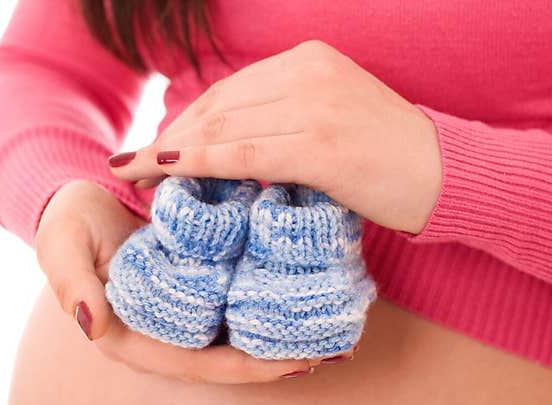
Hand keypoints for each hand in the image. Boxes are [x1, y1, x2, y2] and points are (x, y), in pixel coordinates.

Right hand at [35, 180, 318, 382]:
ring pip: (236, 335)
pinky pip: (236, 303)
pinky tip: (305, 294)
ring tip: (334, 332)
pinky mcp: (196, 287)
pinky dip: (269, 303)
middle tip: (333, 351)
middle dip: (277, 360)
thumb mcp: (62, 248)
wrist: (78, 196)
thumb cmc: (67, 223)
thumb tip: (94, 326)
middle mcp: (162, 333)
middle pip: (227, 360)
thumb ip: (73, 285)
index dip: (244, 369)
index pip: (195, 366)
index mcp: (132, 338)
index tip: (294, 365)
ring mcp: (182, 312)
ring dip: (281, 337)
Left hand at [109, 40, 442, 233]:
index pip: (227, 91)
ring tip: (135, 175)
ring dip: (171, 153)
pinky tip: (167, 170)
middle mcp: (306, 73)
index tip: (150, 149)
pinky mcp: (320, 145)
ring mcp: (314, 106)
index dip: (182, 121)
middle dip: (167, 138)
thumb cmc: (381, 156)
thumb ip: (279, 119)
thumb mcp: (326, 119)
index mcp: (306, 61)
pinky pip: (243, 153)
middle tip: (130, 167)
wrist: (442, 174)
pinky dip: (200, 162)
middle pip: (216, 105)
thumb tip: (219, 144)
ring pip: (222, 127)